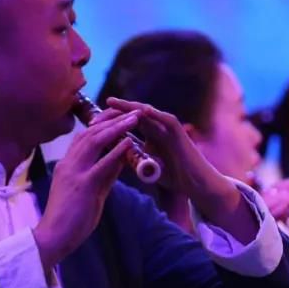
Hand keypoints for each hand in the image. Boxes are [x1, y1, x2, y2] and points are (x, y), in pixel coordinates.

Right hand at [32, 109, 140, 266]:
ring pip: (95, 141)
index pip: (84, 135)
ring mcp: (74, 173)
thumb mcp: (90, 192)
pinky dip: (116, 150)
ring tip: (134, 118)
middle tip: (131, 110)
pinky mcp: (83, 185)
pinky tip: (129, 140)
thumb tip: (121, 161)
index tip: (119, 115)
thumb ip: (104, 175)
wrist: (53, 238)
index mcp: (68, 164)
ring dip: (116, 127)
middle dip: (112, 119)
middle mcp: (69, 163)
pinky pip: (101, 163)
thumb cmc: (70, 218)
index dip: (102, 123)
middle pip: (90, 132)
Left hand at [103, 97, 238, 205]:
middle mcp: (159, 128)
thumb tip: (114, 158)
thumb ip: (134, 159)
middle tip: (97, 109)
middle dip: (116, 110)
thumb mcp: (148, 166)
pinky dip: (155, 114)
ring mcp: (169, 128)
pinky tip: (142, 111)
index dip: (110, 121)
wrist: (197, 184)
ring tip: (113, 102)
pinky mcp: (180, 133)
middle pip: (134, 113)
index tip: (91, 122)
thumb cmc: (175, 177)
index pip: (128, 122)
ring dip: (130, 107)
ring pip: (148, 112)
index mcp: (150, 135)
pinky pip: (167, 120)